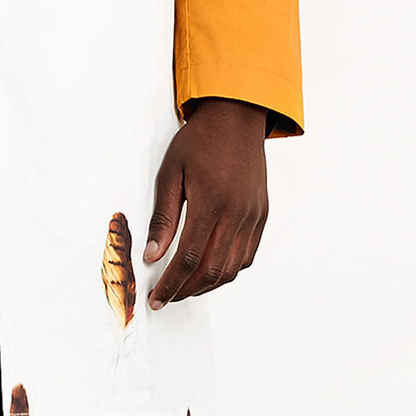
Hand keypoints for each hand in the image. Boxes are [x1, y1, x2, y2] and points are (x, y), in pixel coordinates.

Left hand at [143, 97, 267, 308]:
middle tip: (167, 297)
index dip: (171, 284)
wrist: (236, 118)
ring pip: (233, 268)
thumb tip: (153, 254)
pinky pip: (247, 255)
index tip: (157, 298)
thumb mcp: (170, 172)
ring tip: (185, 288)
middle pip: (212, 270)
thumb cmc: (199, 141)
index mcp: (211, 203)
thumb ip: (163, 216)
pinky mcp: (261, 215)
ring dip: (208, 285)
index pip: (188, 258)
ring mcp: (253, 217)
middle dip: (187, 290)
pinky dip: (229, 269)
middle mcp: (236, 215)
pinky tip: (211, 269)